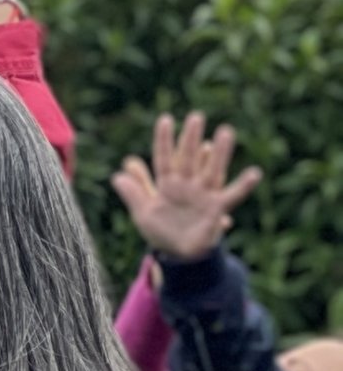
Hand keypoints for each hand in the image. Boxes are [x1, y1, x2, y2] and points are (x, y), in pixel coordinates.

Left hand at [112, 111, 261, 263]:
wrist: (180, 254)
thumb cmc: (161, 231)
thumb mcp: (144, 214)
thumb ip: (134, 194)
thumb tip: (117, 176)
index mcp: (168, 184)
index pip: (164, 158)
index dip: (164, 141)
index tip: (166, 119)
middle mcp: (187, 184)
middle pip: (189, 158)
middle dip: (191, 139)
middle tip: (196, 116)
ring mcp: (204, 194)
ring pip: (212, 170)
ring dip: (220, 153)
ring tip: (226, 131)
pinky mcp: (217, 208)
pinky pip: (232, 195)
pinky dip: (243, 185)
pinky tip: (255, 173)